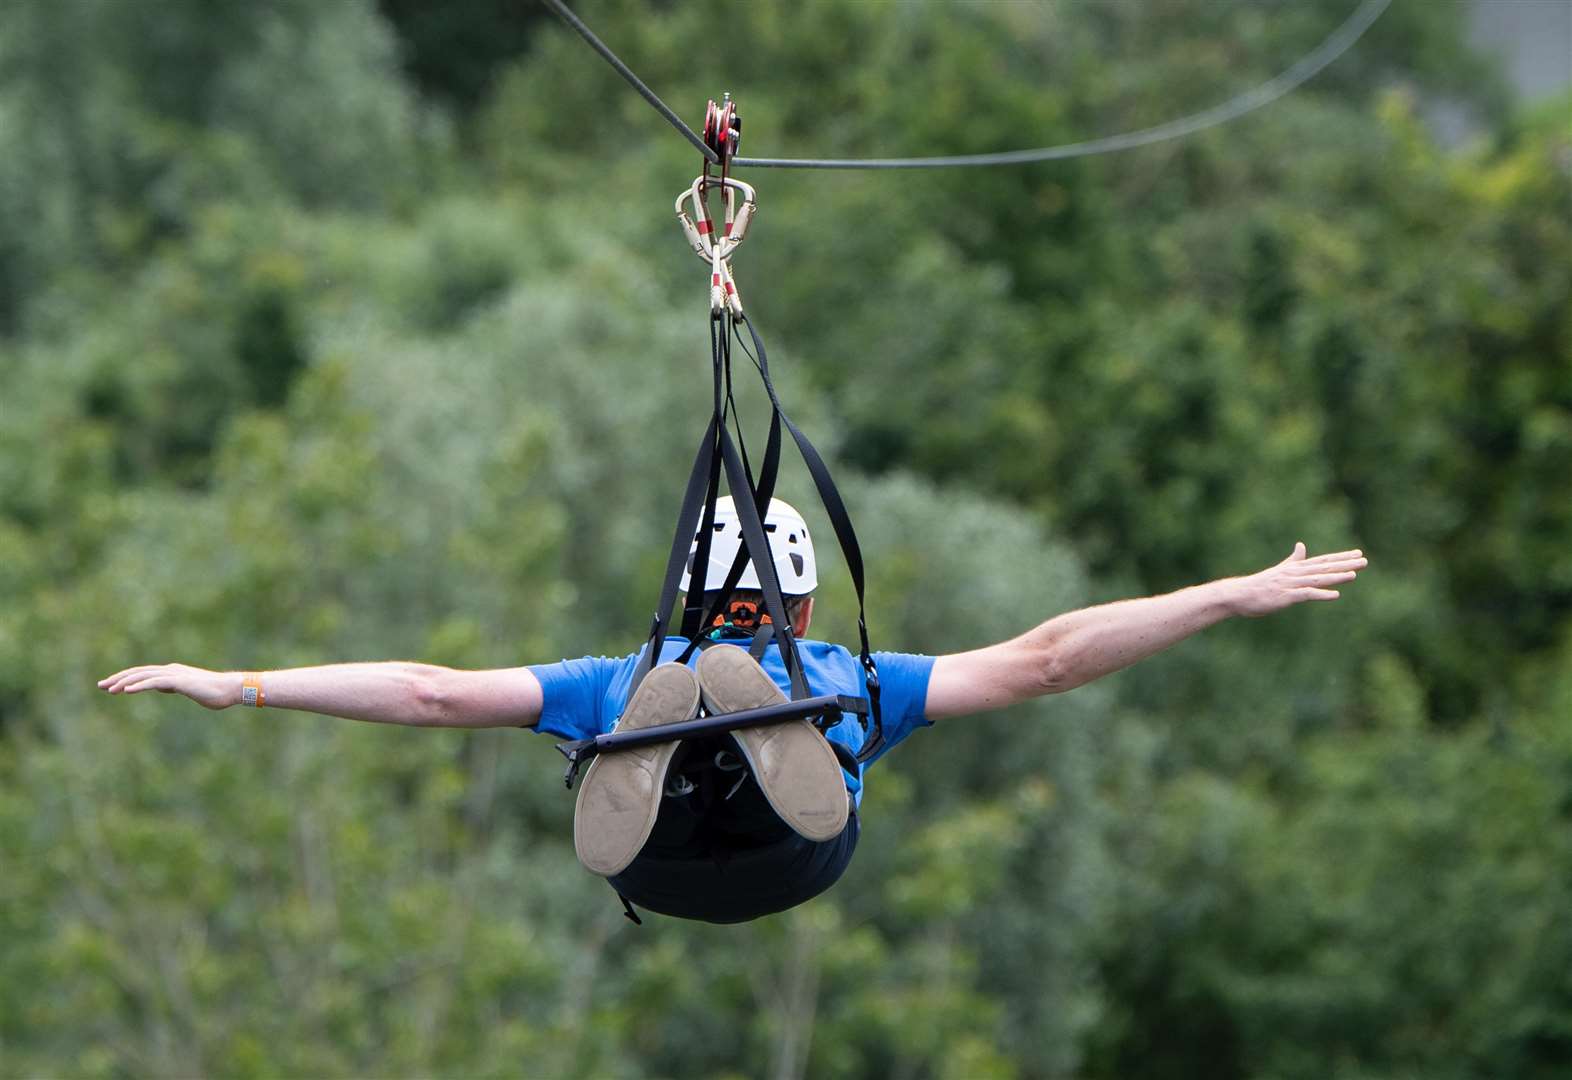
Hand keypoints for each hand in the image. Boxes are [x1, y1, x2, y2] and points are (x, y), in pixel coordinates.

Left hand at [98, 664, 239, 709]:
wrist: (230, 689)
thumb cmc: (214, 692)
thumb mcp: (188, 689)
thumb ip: (173, 686)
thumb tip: (161, 686)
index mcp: (172, 672)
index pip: (143, 673)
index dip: (125, 678)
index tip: (109, 685)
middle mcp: (170, 670)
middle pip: (138, 672)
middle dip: (118, 678)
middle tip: (100, 685)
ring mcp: (175, 674)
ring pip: (143, 676)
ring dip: (124, 682)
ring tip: (109, 689)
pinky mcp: (179, 681)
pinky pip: (155, 682)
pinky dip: (139, 685)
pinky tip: (126, 691)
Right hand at [1230, 543, 1366, 616]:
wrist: (1239, 594)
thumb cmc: (1259, 585)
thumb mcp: (1279, 570)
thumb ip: (1293, 560)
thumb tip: (1301, 545)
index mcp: (1295, 568)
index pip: (1323, 560)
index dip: (1341, 557)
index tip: (1358, 553)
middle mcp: (1295, 573)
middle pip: (1324, 567)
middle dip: (1345, 564)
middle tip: (1364, 561)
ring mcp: (1290, 584)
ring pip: (1318, 579)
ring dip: (1336, 577)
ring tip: (1354, 575)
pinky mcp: (1285, 596)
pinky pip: (1306, 594)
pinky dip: (1321, 594)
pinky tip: (1335, 595)